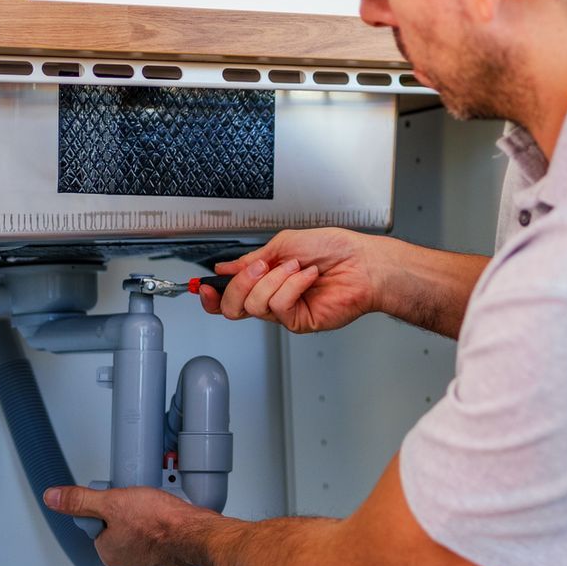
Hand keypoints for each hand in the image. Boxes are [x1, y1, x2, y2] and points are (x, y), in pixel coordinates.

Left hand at [42, 485, 212, 565]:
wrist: (195, 533)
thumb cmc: (158, 521)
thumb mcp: (111, 501)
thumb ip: (80, 500)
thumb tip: (53, 498)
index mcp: (108, 552)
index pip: (98, 526)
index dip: (108, 510)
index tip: (119, 501)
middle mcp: (126, 563)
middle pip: (119, 531)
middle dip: (128, 516)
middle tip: (139, 503)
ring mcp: (149, 562)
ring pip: (140, 536)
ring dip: (147, 524)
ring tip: (156, 509)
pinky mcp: (169, 558)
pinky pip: (160, 541)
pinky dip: (164, 531)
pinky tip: (169, 519)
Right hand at [204, 228, 385, 333]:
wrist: (363, 262)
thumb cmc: (334, 249)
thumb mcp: (284, 244)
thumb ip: (251, 259)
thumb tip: (225, 268)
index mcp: (266, 279)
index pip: (229, 296)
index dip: (212, 295)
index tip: (203, 286)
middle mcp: (272, 297)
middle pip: (233, 307)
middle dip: (240, 284)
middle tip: (260, 267)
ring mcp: (286, 312)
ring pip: (254, 304)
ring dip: (275, 278)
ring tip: (297, 267)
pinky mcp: (299, 321)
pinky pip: (278, 306)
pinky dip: (292, 286)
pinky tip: (308, 277)